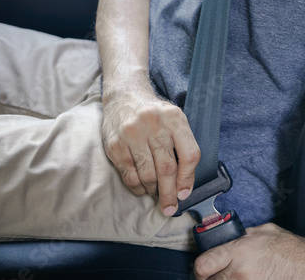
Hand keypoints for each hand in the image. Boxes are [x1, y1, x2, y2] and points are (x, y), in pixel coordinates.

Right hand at [101, 90, 199, 215]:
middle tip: (170, 207)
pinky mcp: (115, 144)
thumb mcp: (175, 121)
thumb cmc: (156, 115)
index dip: (188, 179)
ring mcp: (132, 133)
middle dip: (170, 193)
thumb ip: (183, 147)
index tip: (184, 194)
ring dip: (153, 190)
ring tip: (155, 193)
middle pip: (167, 168)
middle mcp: (154, 124)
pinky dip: (137, 187)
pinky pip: (129, 175)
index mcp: (174, 118)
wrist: (125, 97)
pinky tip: (142, 188)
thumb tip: (184, 186)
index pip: (189, 154)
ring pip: (147, 174)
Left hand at [194, 223, 304, 279]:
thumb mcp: (263, 231)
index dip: (199, 269)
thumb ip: (241, 235)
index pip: (203, 264)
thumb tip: (227, 237)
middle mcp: (240, 271)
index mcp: (239, 250)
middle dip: (210, 279)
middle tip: (215, 276)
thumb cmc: (292, 249)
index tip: (202, 270)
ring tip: (233, 278)